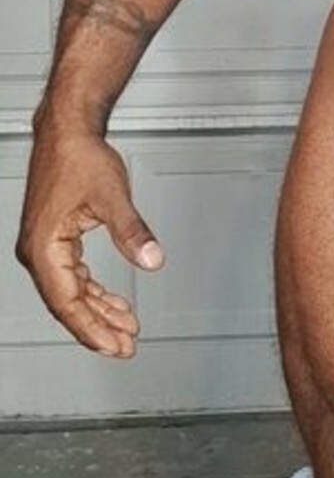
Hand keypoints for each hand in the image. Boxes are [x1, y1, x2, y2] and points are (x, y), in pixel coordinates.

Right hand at [16, 115, 163, 358]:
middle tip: (126, 346)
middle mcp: (38, 251)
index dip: (92, 329)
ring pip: (72, 293)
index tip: (114, 346)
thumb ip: (132, 231)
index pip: (67, 302)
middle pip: (68, 304)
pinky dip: (94, 292)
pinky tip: (113, 302)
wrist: (67, 132)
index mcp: (44, 247)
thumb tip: (151, 259)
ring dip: (99, 312)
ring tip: (126, 328)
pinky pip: (73, 278)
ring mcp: (44, 247)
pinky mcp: (55, 240)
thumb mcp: (112, 196)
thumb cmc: (79, 157)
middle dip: (99, 327)